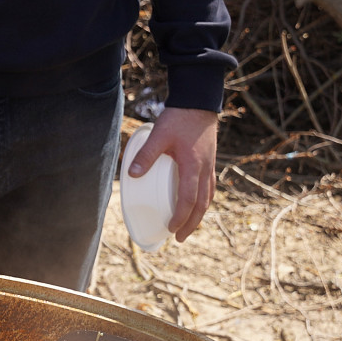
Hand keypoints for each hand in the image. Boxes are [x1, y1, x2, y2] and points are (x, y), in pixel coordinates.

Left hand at [128, 106, 216, 241]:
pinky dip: (203, 200)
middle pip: (202, 204)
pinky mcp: (209, 161)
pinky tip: (195, 203)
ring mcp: (209, 166)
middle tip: (180, 238)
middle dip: (191, 224)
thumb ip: (146, 155)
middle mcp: (204, 170)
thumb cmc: (179, 118)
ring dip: (198, 214)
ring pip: (207, 197)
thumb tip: (132, 175)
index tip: (171, 229)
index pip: (188, 200)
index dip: (180, 217)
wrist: (198, 102)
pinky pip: (209, 187)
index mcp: (193, 167)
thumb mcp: (159, 136)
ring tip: (188, 226)